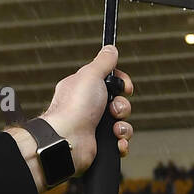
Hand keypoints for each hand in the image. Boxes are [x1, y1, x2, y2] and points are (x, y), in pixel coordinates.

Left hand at [42, 43, 134, 173]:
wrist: (67, 140)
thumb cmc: (74, 108)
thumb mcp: (91, 75)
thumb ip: (103, 62)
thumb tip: (110, 49)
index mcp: (85, 89)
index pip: (111, 82)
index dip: (122, 84)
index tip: (126, 87)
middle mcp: (89, 107)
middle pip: (120, 103)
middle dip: (122, 107)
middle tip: (113, 109)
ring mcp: (94, 127)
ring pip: (122, 124)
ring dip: (124, 127)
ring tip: (114, 129)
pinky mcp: (99, 144)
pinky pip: (119, 143)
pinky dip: (121, 143)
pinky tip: (116, 141)